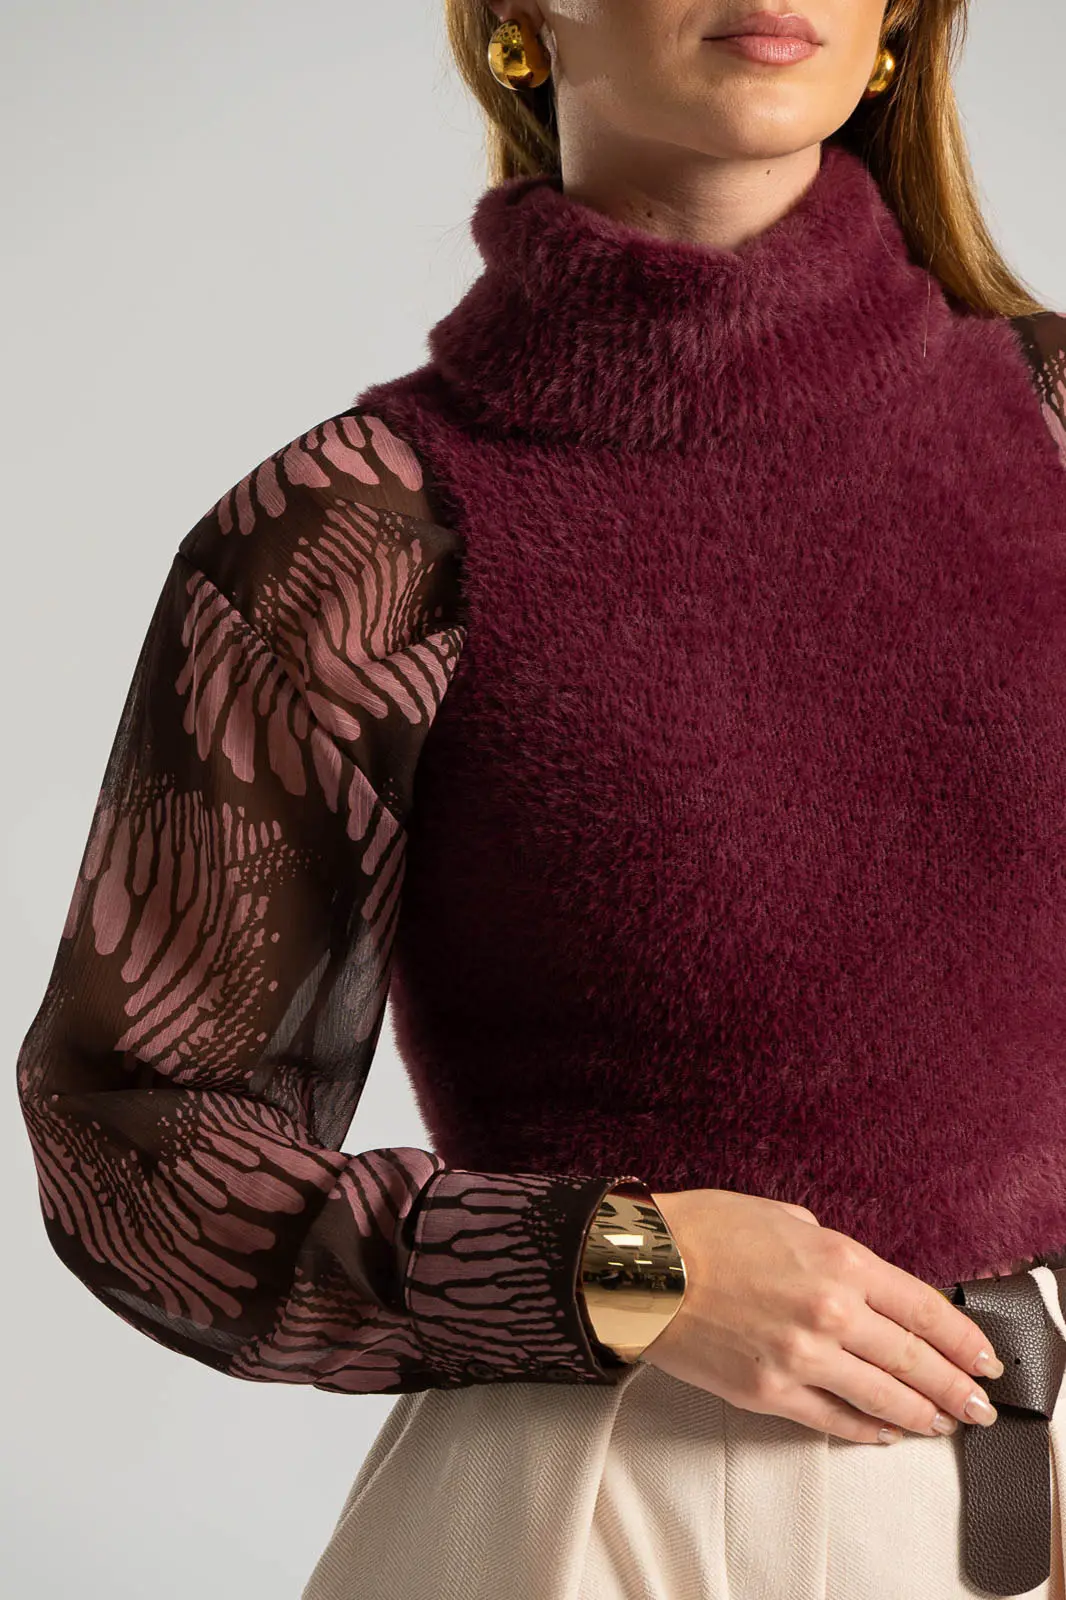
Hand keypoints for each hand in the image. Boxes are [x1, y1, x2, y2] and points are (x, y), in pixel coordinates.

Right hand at [642, 1187, 1003, 1444]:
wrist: (641, 1266)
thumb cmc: (703, 1231)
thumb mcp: (783, 1218)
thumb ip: (829, 1249)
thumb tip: (855, 1279)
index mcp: (840, 1261)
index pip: (925, 1310)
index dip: (964, 1340)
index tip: (982, 1357)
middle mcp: (830, 1312)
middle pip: (916, 1361)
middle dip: (955, 1388)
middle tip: (975, 1403)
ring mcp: (801, 1358)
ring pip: (884, 1398)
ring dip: (922, 1416)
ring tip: (941, 1424)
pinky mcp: (769, 1392)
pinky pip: (834, 1420)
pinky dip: (866, 1429)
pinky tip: (884, 1431)